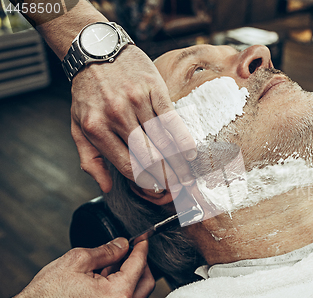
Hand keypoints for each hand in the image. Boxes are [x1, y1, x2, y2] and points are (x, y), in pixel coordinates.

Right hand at [3, 238, 154, 297]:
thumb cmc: (46, 297)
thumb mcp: (77, 261)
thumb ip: (107, 251)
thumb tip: (122, 244)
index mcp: (116, 295)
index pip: (140, 265)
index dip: (141, 248)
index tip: (142, 239)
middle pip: (146, 283)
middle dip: (141, 264)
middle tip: (130, 251)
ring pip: (136, 296)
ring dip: (130, 278)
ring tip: (111, 266)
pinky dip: (121, 292)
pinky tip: (106, 281)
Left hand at [71, 45, 196, 193]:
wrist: (98, 50)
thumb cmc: (88, 92)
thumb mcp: (78, 126)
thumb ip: (90, 159)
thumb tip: (106, 187)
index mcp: (97, 128)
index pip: (128, 166)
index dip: (147, 181)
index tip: (158, 188)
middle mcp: (116, 115)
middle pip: (149, 157)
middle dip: (166, 176)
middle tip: (178, 185)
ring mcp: (136, 102)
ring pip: (163, 141)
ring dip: (178, 162)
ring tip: (187, 175)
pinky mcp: (153, 89)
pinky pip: (172, 120)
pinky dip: (183, 138)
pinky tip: (190, 152)